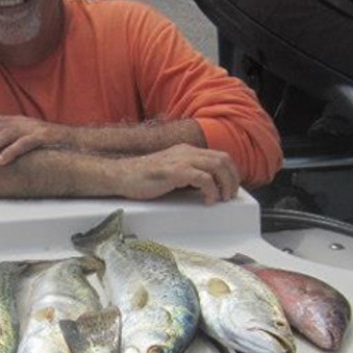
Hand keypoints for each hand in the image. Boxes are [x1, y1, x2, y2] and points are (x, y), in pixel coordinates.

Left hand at [0, 115, 67, 164]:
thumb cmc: (48, 141)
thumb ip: (9, 137)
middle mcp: (21, 122)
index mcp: (16, 120)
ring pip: (5, 135)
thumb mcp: (26, 135)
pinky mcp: (43, 138)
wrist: (75, 140)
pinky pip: (25, 145)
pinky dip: (11, 152)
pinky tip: (0, 161)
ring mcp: (32, 129)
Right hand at [119, 144, 239, 203]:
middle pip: (222, 160)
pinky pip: (203, 178)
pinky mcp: (174, 172)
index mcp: (186, 151)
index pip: (219, 156)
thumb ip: (187, 175)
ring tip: (222, 198)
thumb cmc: (142, 178)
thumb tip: (206, 189)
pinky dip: (211, 190)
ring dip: (225, 184)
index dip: (230, 172)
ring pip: (217, 166)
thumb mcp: (170, 172)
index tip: (230, 188)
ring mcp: (180, 160)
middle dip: (232, 178)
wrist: (120, 176)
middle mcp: (186, 152)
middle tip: (230, 196)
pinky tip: (207, 201)